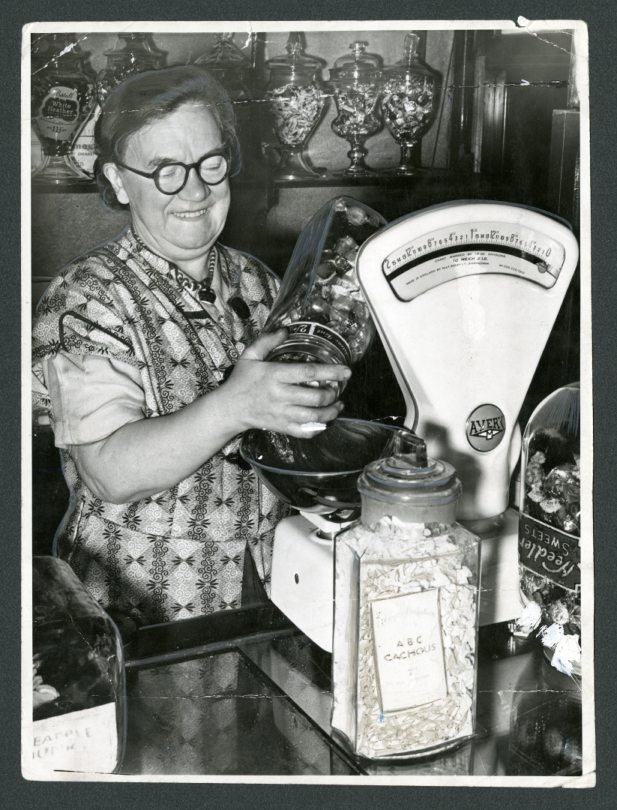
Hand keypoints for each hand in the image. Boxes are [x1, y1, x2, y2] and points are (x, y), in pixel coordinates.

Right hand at [223, 329, 351, 436]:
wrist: (229, 408)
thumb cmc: (241, 381)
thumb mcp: (250, 356)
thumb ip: (267, 341)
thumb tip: (286, 330)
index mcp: (275, 375)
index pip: (308, 373)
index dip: (331, 372)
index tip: (346, 371)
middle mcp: (280, 395)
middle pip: (315, 397)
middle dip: (332, 393)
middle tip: (337, 389)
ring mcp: (282, 414)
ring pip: (314, 417)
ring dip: (331, 412)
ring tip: (338, 405)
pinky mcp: (281, 427)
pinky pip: (305, 432)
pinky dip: (319, 428)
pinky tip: (325, 421)